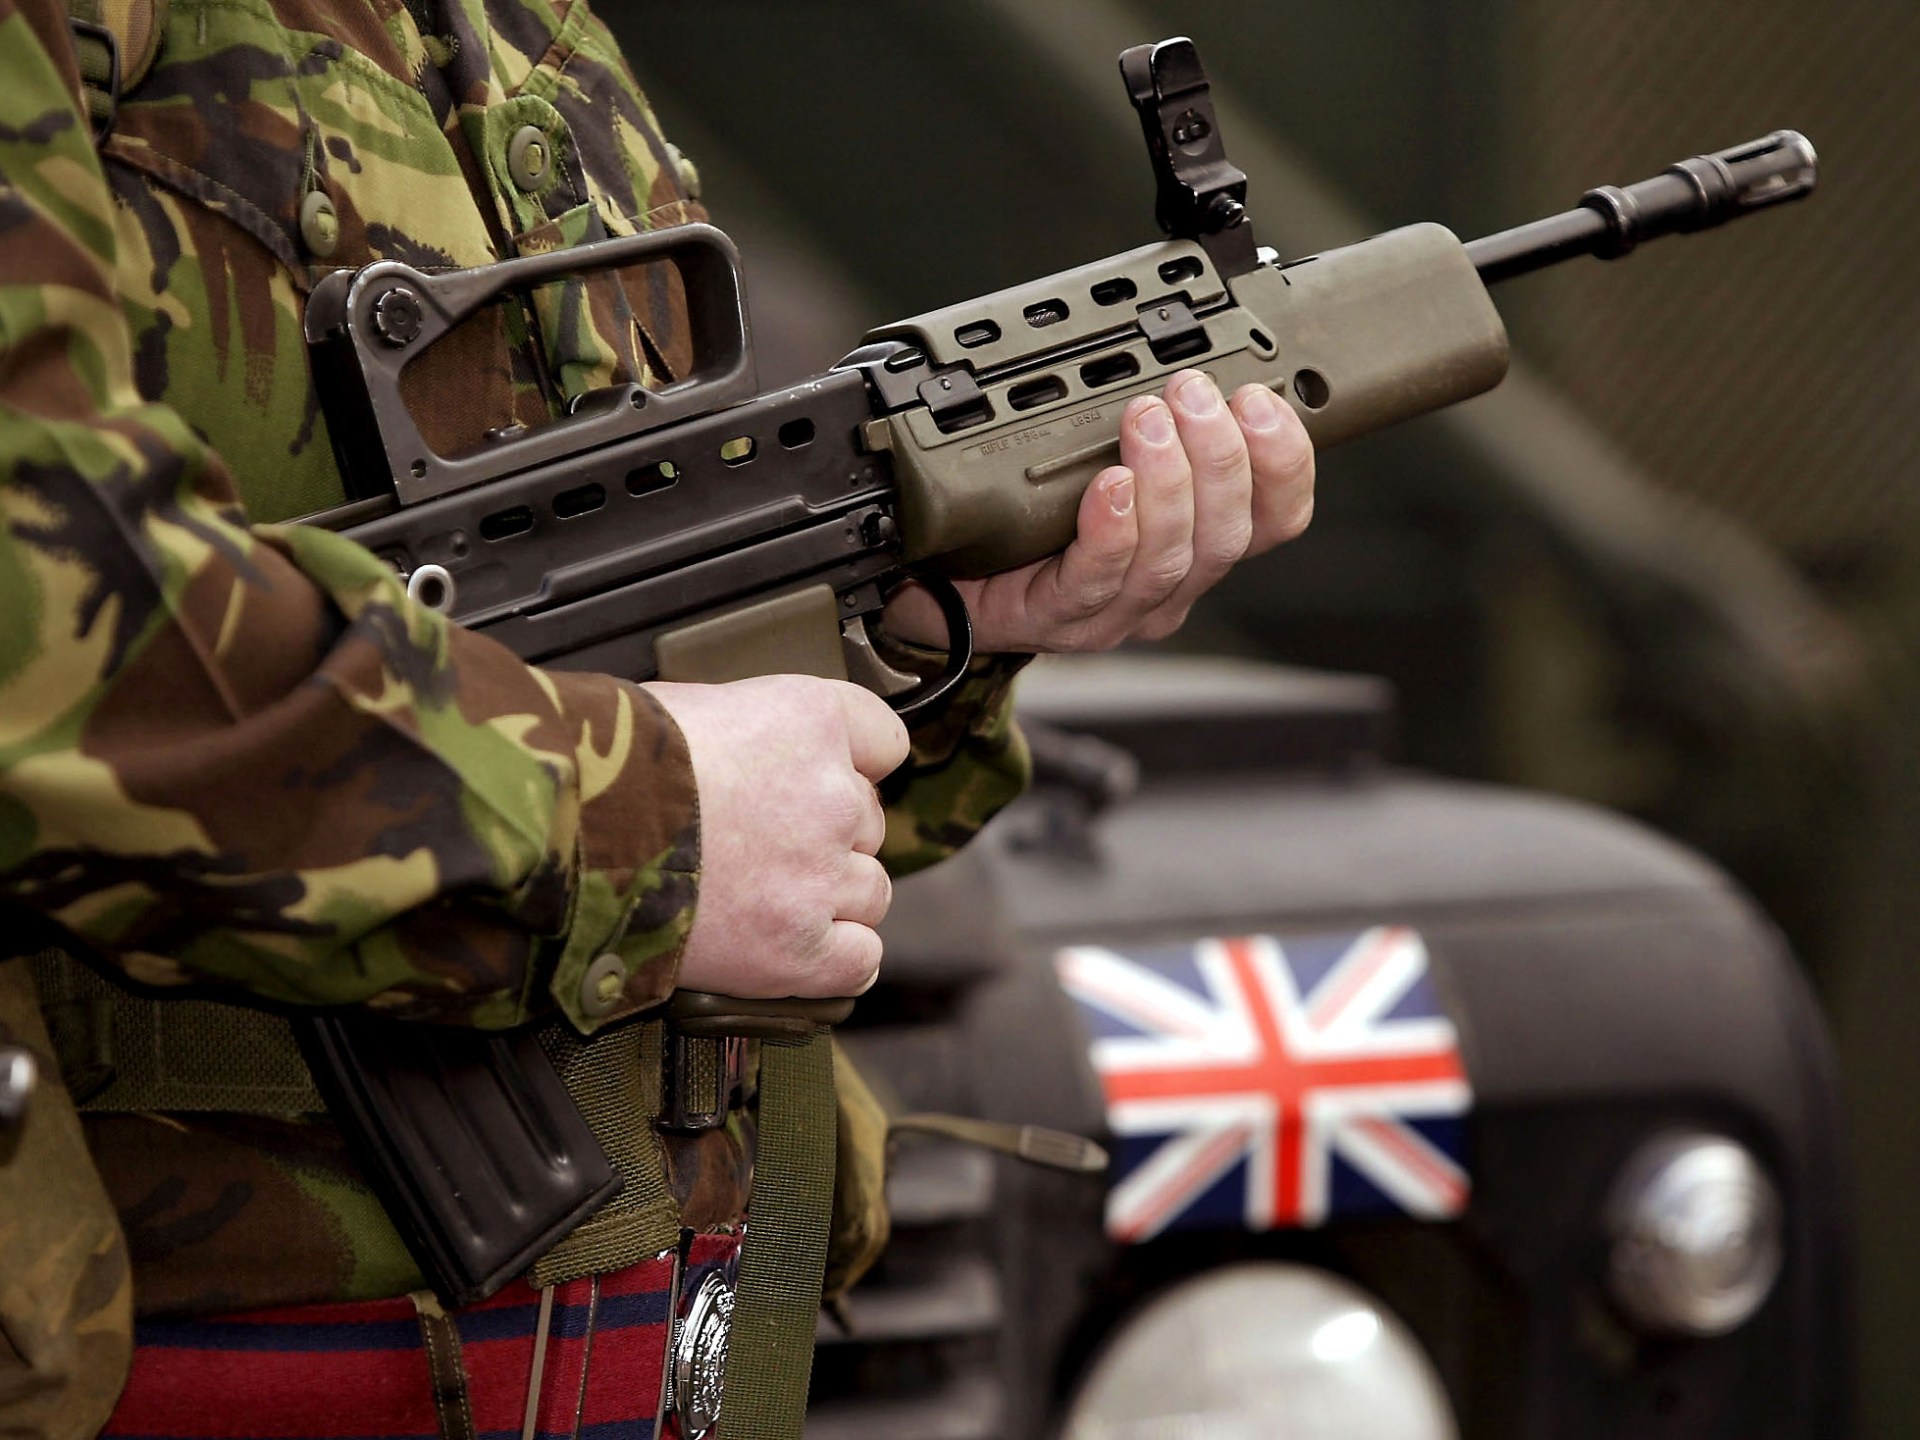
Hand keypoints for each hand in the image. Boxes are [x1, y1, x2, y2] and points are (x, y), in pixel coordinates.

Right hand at [641, 675, 909, 997]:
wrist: (566, 833)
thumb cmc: (610, 764)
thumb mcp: (695, 707)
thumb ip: (758, 731)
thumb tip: (764, 751)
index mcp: (812, 720)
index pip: (883, 742)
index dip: (851, 766)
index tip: (821, 780)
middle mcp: (833, 797)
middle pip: (867, 823)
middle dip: (824, 836)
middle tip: (760, 845)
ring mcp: (820, 876)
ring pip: (870, 892)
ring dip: (827, 898)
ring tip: (759, 896)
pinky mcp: (799, 947)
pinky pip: (861, 958)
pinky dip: (836, 959)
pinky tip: (794, 947)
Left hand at [885, 370, 1314, 651]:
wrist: (940, 571)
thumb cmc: (1028, 510)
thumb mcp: (1101, 448)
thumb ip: (1152, 410)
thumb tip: (1179, 325)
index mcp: (1196, 543)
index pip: (1275, 518)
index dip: (1284, 462)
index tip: (1261, 399)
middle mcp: (1167, 585)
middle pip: (1228, 536)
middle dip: (1220, 457)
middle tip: (1189, 392)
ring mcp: (1114, 610)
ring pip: (1169, 559)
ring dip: (1168, 482)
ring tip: (1146, 419)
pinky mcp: (1055, 618)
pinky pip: (1095, 579)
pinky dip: (1110, 531)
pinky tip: (1108, 488)